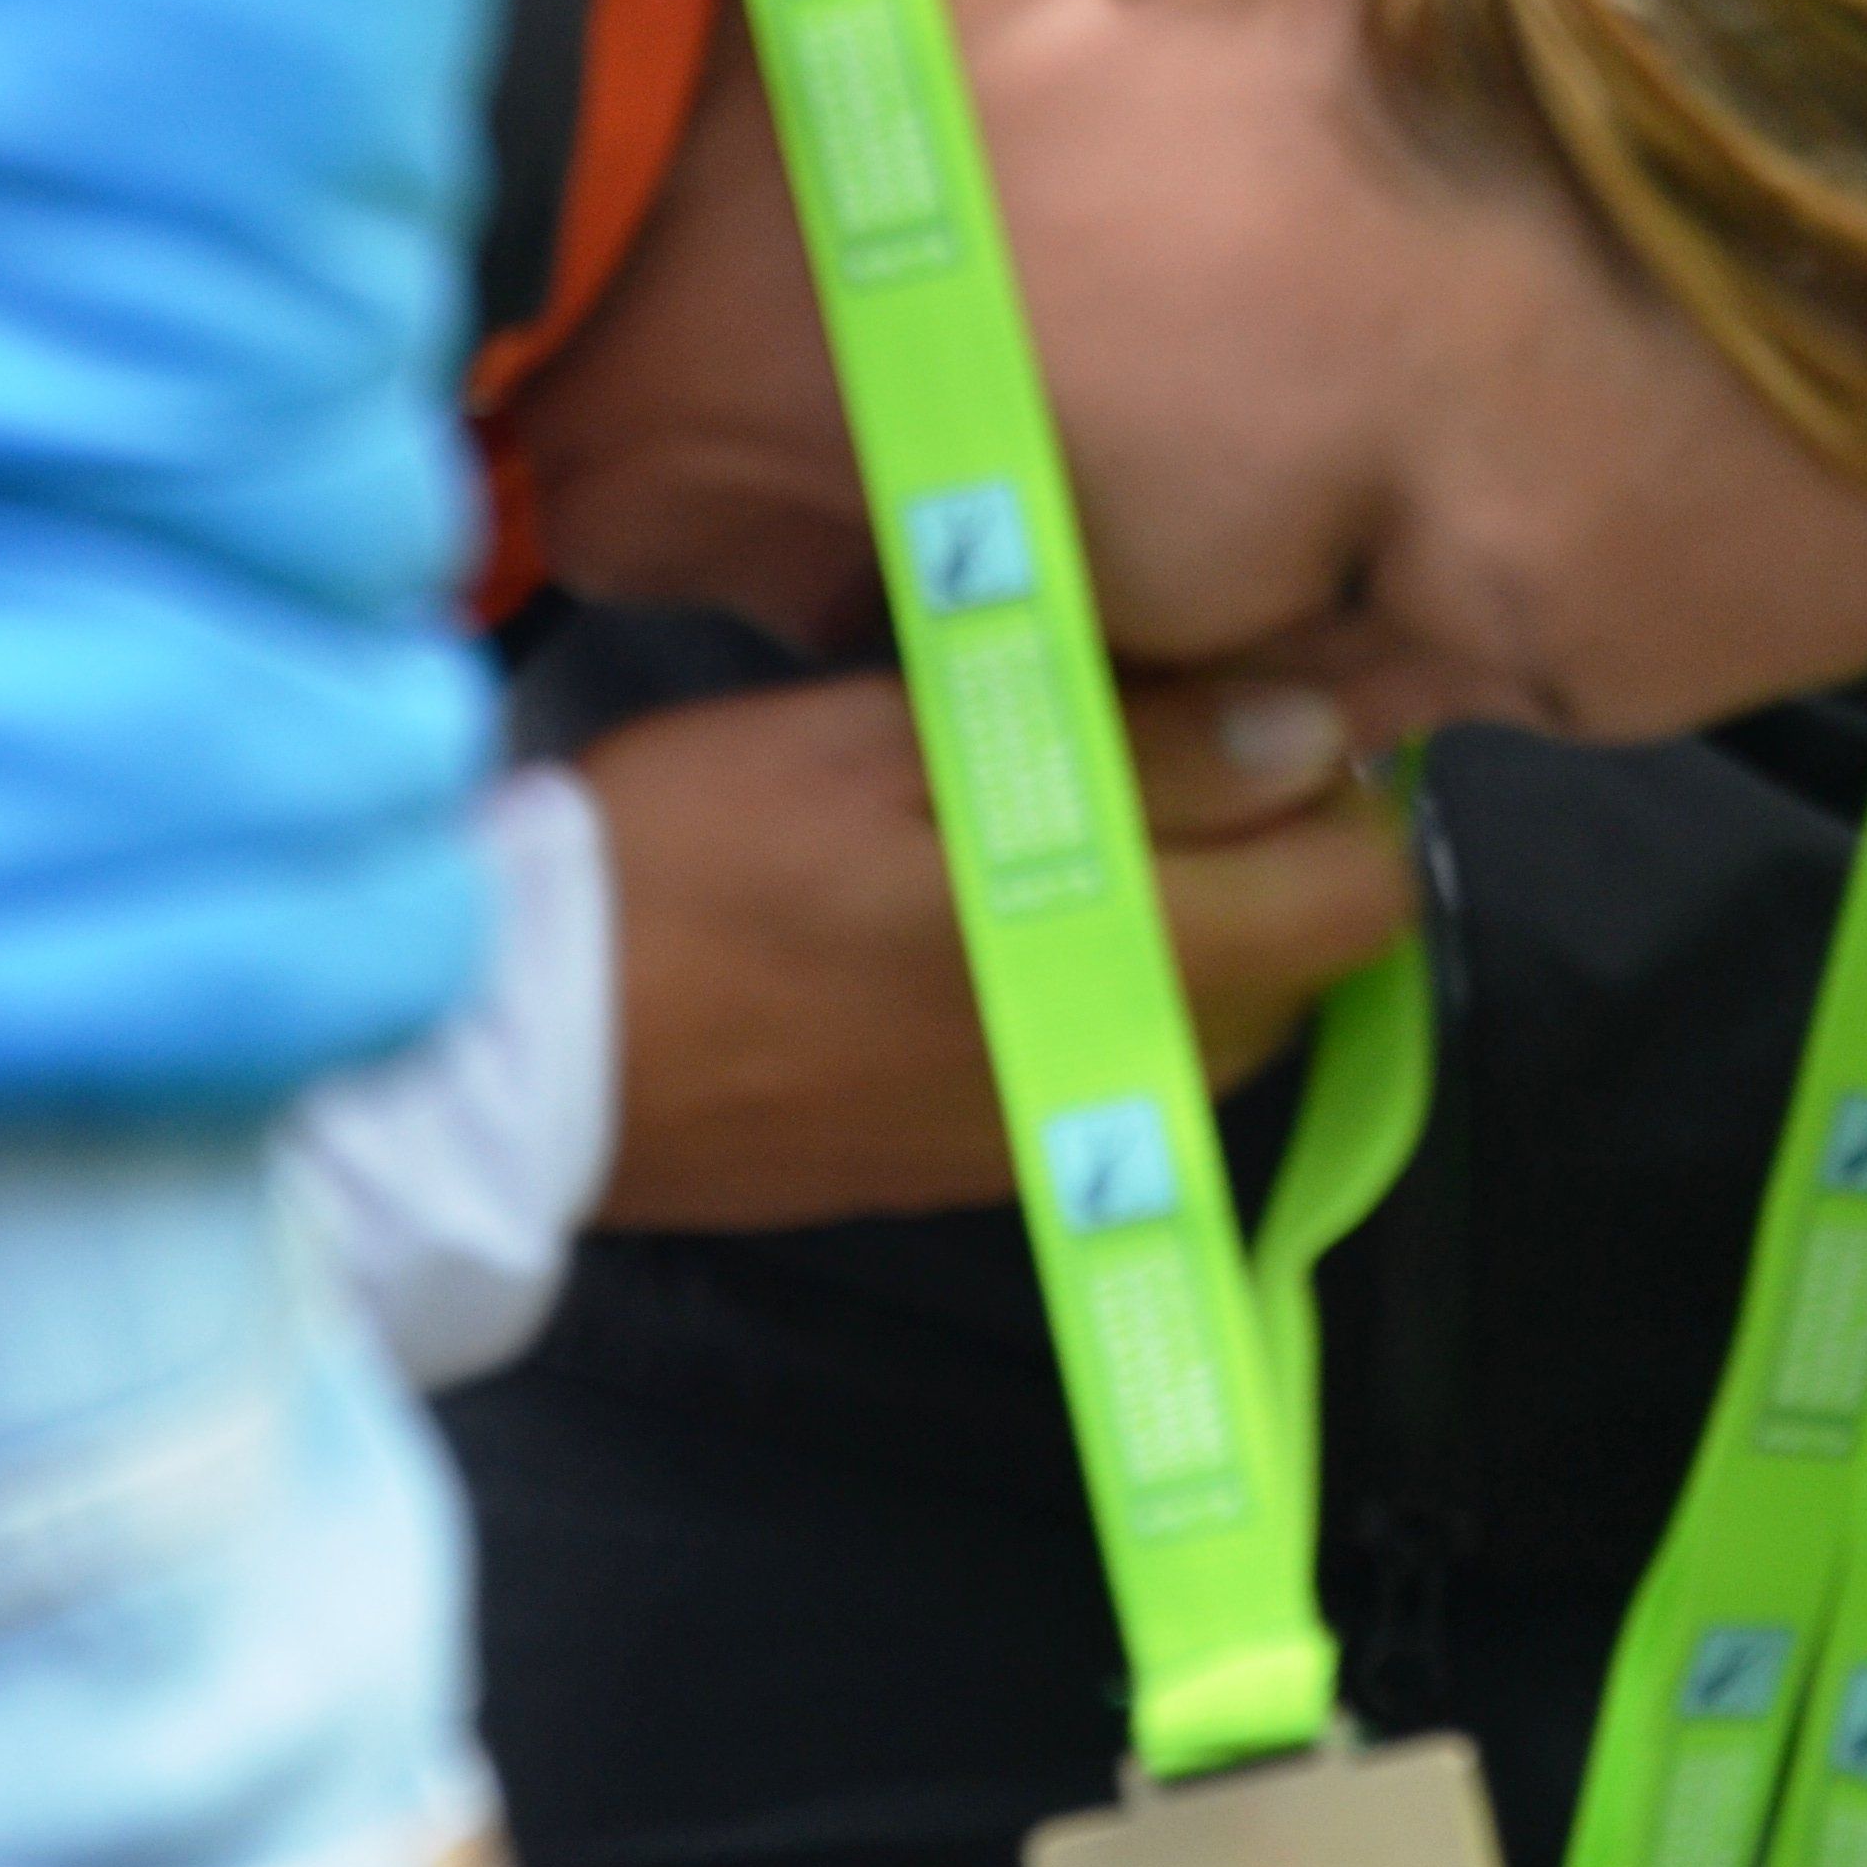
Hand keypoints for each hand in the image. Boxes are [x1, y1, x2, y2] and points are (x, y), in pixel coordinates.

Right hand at [580, 670, 1415, 1232]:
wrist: (512, 1054)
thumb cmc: (690, 862)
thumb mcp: (897, 746)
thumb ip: (1128, 749)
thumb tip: (1312, 733)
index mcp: (1111, 957)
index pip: (1355, 903)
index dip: (1339, 788)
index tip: (1268, 701)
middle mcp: (1110, 1072)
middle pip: (1306, 971)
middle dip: (1282, 851)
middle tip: (1175, 734)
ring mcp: (1042, 1134)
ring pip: (1217, 1025)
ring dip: (1204, 920)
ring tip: (1089, 807)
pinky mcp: (970, 1164)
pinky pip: (1114, 1069)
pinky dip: (1111, 982)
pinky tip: (1011, 901)